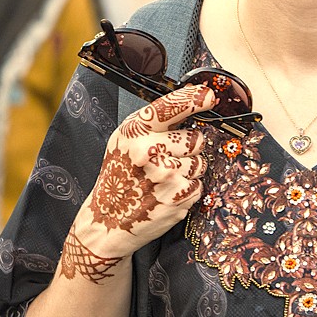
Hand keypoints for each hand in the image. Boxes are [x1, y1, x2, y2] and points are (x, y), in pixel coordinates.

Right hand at [61, 84, 213, 283]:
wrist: (108, 220)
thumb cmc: (117, 178)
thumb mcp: (123, 143)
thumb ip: (151, 126)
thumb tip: (187, 107)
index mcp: (135, 134)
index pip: (169, 108)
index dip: (193, 100)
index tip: (209, 96)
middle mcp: (151, 152)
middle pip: (196, 138)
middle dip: (187, 147)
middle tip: (164, 160)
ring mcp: (168, 176)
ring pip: (200, 162)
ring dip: (187, 169)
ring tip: (162, 178)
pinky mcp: (180, 197)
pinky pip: (198, 182)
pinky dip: (187, 187)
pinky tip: (167, 192)